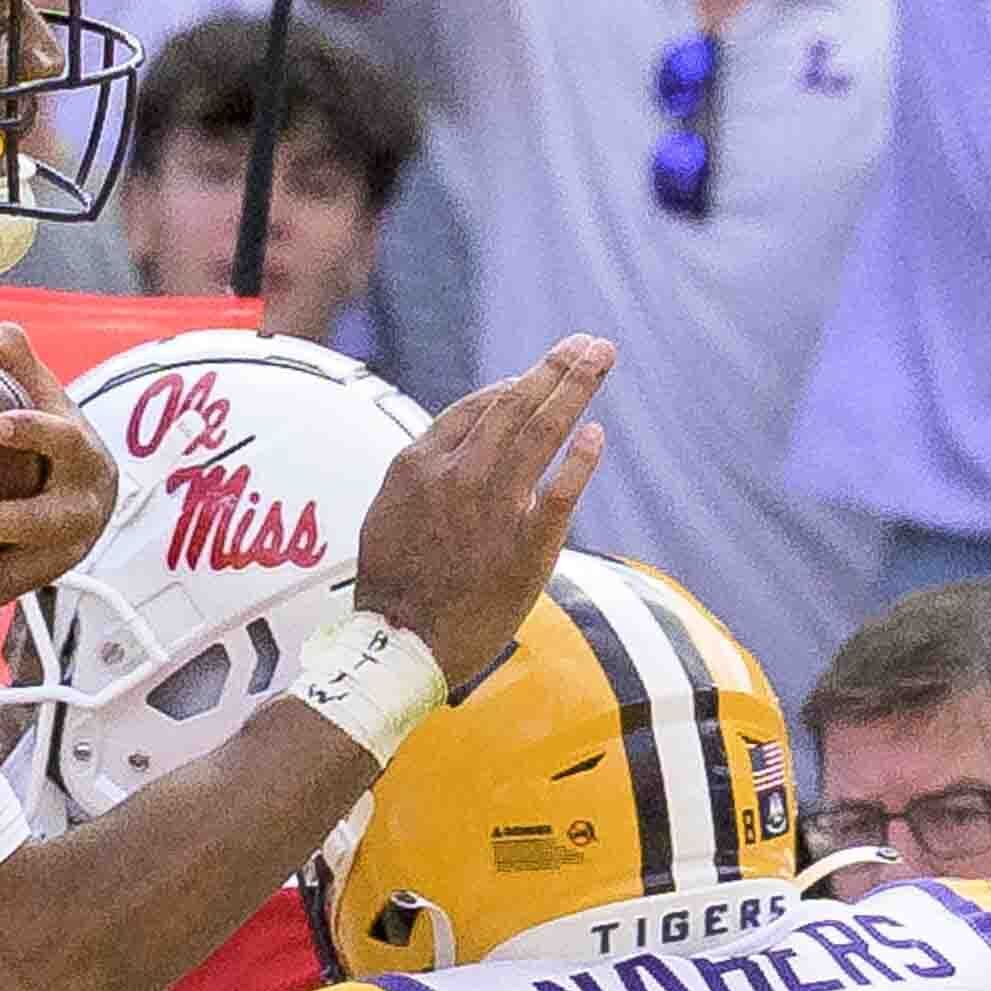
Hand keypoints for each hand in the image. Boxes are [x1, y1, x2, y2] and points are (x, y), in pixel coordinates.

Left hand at [0, 320, 108, 633]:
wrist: (95, 502)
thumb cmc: (59, 440)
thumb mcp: (48, 395)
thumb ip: (16, 360)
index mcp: (82, 461)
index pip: (63, 441)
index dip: (34, 432)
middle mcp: (76, 516)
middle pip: (34, 525)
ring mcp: (55, 561)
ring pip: (6, 581)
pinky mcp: (29, 590)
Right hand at [345, 336, 613, 692]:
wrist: (396, 646)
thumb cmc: (391, 585)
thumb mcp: (389, 511)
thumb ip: (425, 473)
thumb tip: (456, 444)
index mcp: (420, 462)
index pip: (480, 406)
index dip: (518, 383)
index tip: (543, 374)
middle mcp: (457, 475)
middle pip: (515, 404)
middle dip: (556, 368)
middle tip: (589, 345)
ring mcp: (492, 509)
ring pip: (540, 433)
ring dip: (575, 388)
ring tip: (602, 357)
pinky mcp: (523, 549)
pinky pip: (559, 496)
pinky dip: (579, 462)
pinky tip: (596, 435)